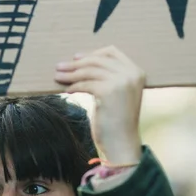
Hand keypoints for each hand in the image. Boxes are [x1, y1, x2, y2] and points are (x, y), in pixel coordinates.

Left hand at [55, 46, 144, 164]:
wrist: (123, 144)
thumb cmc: (117, 120)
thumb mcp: (118, 93)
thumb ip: (108, 76)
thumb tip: (79, 61)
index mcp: (136, 72)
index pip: (112, 51)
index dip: (93, 53)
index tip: (77, 58)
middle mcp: (131, 74)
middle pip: (98, 60)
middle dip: (76, 63)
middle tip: (60, 67)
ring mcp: (121, 82)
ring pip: (89, 71)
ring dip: (71, 73)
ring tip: (58, 76)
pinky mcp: (109, 91)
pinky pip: (85, 84)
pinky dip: (74, 86)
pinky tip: (68, 91)